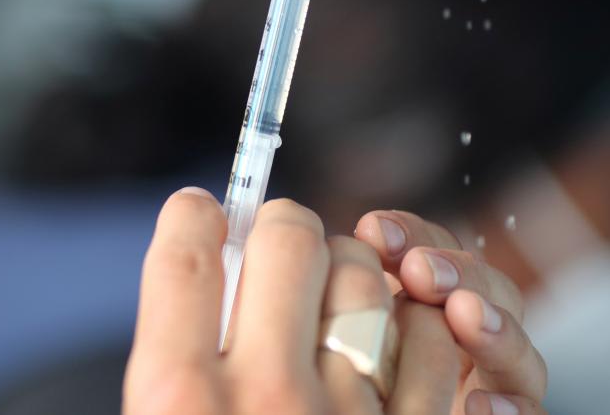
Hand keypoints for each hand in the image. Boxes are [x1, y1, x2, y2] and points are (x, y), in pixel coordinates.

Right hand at [123, 190, 546, 413]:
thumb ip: (176, 361)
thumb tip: (213, 261)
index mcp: (176, 403)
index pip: (191, 254)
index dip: (197, 217)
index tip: (203, 214)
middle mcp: (265, 405)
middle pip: (290, 240)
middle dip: (284, 229)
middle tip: (279, 249)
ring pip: (371, 279)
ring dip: (354, 275)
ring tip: (337, 303)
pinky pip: (434, 342)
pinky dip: (418, 330)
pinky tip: (392, 351)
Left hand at [354, 210, 548, 414]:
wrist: (363, 414)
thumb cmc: (343, 386)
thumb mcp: (339, 333)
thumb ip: (334, 293)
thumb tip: (296, 241)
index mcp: (425, 305)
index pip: (432, 250)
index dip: (411, 233)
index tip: (371, 230)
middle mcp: (469, 340)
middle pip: (488, 290)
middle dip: (456, 270)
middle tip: (418, 271)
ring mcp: (496, 385)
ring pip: (518, 351)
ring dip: (495, 327)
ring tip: (465, 315)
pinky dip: (515, 409)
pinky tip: (482, 404)